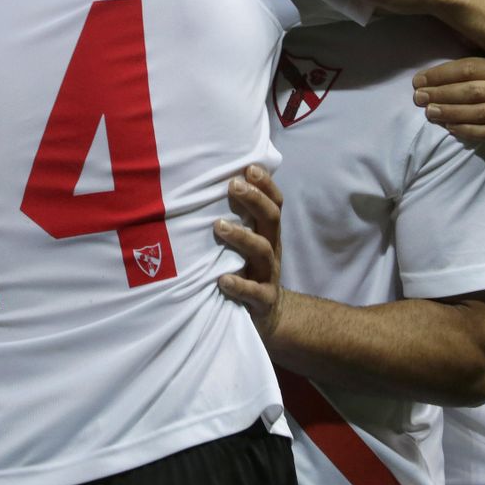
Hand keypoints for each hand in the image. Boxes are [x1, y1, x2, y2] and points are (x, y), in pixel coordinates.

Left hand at [215, 165, 285, 337]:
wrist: (268, 316)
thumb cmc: (247, 271)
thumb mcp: (246, 244)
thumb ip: (237, 221)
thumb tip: (210, 186)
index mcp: (267, 234)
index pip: (274, 204)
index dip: (265, 185)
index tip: (249, 167)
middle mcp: (271, 250)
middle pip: (271, 220)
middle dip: (254, 200)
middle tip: (233, 185)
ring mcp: (268, 275)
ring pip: (262, 251)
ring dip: (241, 237)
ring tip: (218, 226)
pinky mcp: (262, 301)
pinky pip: (254, 293)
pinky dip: (239, 285)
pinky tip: (222, 280)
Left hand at [414, 58, 484, 162]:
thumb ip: (465, 75)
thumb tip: (424, 78)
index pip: (470, 68)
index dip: (441, 74)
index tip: (418, 81)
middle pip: (473, 90)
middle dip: (441, 93)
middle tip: (418, 98)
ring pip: (480, 111)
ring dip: (450, 112)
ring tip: (429, 113)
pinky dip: (466, 130)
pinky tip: (449, 128)